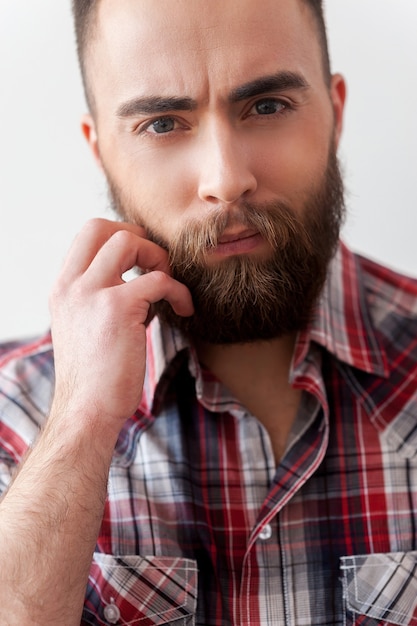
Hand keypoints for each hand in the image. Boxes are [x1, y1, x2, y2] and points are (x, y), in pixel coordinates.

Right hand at [48, 218, 192, 431]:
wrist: (87, 411)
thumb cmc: (95, 375)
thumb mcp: (84, 327)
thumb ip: (99, 299)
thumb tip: (138, 282)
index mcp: (62, 288)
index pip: (85, 236)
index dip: (118, 238)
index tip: (140, 261)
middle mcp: (71, 285)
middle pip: (101, 226)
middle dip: (136, 237)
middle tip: (155, 264)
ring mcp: (91, 293)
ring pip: (128, 241)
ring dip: (157, 258)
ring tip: (169, 287)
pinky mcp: (117, 308)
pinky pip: (158, 280)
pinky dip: (179, 291)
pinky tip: (185, 310)